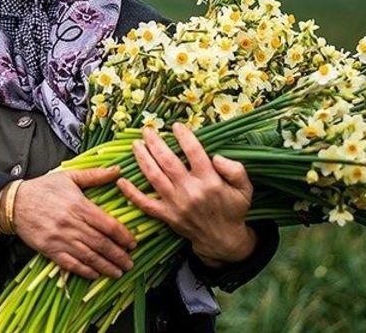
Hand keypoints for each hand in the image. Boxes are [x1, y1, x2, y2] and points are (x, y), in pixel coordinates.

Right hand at [14, 167, 136, 279]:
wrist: (14, 202)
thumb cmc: (43, 188)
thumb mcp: (69, 176)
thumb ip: (94, 175)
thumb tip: (117, 170)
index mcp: (79, 206)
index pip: (108, 225)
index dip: (123, 236)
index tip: (132, 243)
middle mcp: (71, 224)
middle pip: (101, 243)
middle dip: (118, 255)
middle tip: (130, 263)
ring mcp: (60, 239)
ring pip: (88, 256)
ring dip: (106, 266)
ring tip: (118, 272)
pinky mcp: (49, 249)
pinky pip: (70, 264)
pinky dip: (84, 271)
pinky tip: (95, 275)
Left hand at [117, 123, 256, 267]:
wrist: (222, 239)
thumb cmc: (233, 209)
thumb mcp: (244, 188)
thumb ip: (235, 169)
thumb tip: (216, 156)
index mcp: (209, 181)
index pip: (194, 152)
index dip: (184, 137)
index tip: (176, 126)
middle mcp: (190, 191)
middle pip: (168, 162)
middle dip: (155, 143)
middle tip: (147, 130)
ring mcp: (176, 204)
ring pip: (154, 177)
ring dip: (142, 159)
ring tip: (136, 144)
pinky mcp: (167, 216)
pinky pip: (145, 204)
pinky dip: (131, 193)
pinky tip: (121, 181)